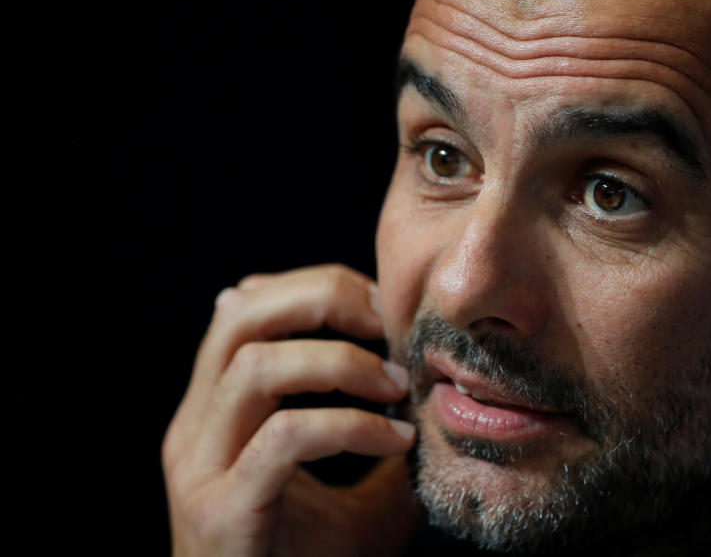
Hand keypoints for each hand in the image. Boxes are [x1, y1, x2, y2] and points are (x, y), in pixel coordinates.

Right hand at [163, 265, 418, 556]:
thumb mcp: (356, 487)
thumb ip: (377, 432)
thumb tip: (423, 388)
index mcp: (217, 412)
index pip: (246, 308)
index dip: (313, 288)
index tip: (379, 306)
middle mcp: (195, 431)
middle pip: (239, 317)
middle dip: (319, 299)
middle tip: (384, 321)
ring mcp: (200, 471)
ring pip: (253, 367)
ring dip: (339, 361)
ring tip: (395, 386)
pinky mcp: (224, 514)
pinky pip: (285, 439)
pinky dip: (349, 426)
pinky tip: (394, 441)